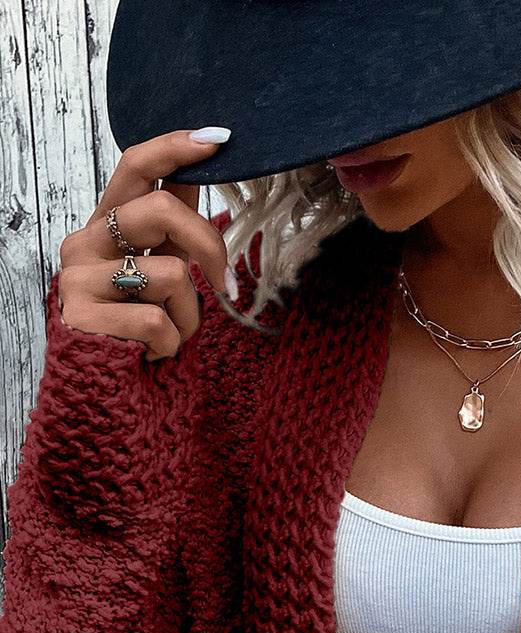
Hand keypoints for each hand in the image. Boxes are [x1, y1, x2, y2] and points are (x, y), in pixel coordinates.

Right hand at [56, 127, 234, 361]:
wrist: (105, 391)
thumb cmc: (136, 330)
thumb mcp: (158, 272)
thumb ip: (171, 230)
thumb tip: (199, 174)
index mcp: (106, 226)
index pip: (135, 166)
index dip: (174, 147)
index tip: (216, 138)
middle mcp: (86, 243)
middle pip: (162, 209)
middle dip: (208, 245)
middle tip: (227, 287)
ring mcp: (80, 277)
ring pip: (171, 274)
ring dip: (188, 315)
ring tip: (167, 336)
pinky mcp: (84, 316)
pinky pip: (159, 322)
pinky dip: (171, 345)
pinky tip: (151, 354)